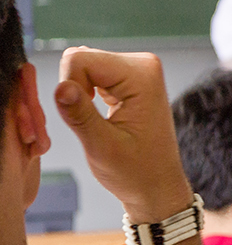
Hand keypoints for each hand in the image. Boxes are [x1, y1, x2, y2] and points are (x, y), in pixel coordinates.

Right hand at [54, 48, 190, 222]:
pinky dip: (85, 95)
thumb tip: (61, 87)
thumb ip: (79, 115)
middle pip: (80, 59)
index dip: (69, 88)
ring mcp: (137, 71)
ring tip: (97, 122)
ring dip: (79, 94)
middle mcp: (143, 66)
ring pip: (82, 66)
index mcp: (142, 75)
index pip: (79, 59)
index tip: (82, 117)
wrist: (157, 185)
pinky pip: (91, 75)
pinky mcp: (129, 79)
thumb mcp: (102, 147)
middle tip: (89, 123)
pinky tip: (100, 117)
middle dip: (73, 90)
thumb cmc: (136, 171)